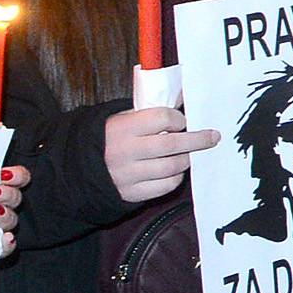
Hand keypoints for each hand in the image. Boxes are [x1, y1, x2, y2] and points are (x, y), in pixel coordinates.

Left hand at [0, 164, 28, 258]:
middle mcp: (2, 204)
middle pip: (16, 198)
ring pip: (10, 220)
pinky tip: (5, 238)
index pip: (20, 178)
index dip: (16, 175)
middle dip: (6, 193)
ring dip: (4, 214)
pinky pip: (6, 247)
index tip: (3, 173)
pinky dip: (8, 243)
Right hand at [103, 106, 218, 205]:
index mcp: (123, 127)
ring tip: (191, 154)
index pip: (161, 118)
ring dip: (187, 159)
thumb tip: (183, 98)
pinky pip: (164, 187)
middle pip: (172, 144)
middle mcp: (126, 151)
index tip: (183, 120)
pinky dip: (175, 178)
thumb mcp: (121, 118)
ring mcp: (128, 175)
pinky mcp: (131, 193)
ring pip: (171, 167)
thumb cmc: (108, 138)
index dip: (178, 118)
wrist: (79, 169)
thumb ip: (149, 111)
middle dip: (197, 140)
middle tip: (213, 137)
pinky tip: (176, 170)